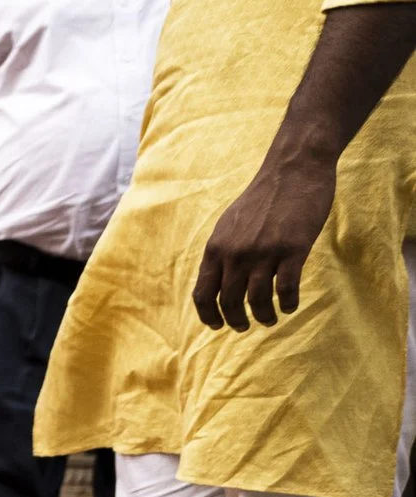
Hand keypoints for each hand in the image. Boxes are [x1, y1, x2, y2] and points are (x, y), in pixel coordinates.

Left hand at [192, 156, 336, 329]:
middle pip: (229, 302)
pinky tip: (290, 306)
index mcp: (217, 249)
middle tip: (245, 326)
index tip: (217, 326)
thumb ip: (222, 251)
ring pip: (258, 300)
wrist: (293, 170)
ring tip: (270, 319)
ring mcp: (264, 252)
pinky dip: (288, 303)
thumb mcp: (230, 225)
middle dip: (236, 321)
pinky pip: (286, 289)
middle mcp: (236, 254)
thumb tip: (216, 280)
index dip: (208, 316)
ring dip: (264, 316)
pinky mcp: (292, 249)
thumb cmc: (263, 198)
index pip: (203, 294)